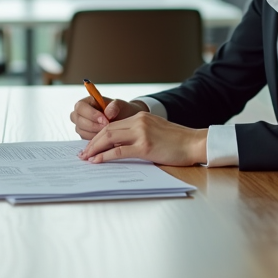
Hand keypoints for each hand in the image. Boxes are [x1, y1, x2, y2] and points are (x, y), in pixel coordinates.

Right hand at [70, 96, 147, 139]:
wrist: (123, 120)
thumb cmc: (120, 111)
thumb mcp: (120, 105)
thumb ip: (114, 106)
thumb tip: (108, 113)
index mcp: (86, 102)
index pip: (80, 107)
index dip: (91, 114)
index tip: (104, 119)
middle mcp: (80, 113)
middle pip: (78, 120)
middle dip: (93, 125)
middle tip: (106, 128)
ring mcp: (81, 125)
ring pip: (81, 131)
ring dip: (94, 133)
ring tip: (107, 131)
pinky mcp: (84, 135)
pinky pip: (85, 139)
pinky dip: (94, 140)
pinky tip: (104, 137)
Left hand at [78, 111, 207, 166]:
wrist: (195, 142)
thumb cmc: (178, 141)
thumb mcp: (155, 131)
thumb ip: (138, 133)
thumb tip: (119, 146)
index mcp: (140, 116)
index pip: (112, 125)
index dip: (98, 135)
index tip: (90, 145)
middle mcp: (138, 122)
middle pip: (107, 130)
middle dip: (92, 142)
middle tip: (83, 153)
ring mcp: (141, 133)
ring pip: (109, 138)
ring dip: (94, 148)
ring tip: (86, 158)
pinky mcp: (145, 146)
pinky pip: (119, 151)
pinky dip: (105, 156)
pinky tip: (97, 161)